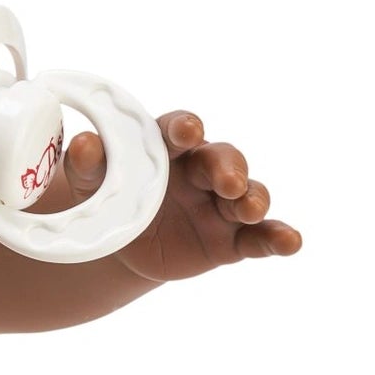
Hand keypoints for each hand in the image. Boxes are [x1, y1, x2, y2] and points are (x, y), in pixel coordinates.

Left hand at [56, 110, 301, 283]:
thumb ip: (88, 164)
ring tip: (248, 208)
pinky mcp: (230, 240)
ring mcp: (219, 205)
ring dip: (252, 199)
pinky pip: (259, 238)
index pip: (180, 129)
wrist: (120, 246)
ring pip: (247, 195)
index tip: (187, 131)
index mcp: (167, 147)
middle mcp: (200, 170)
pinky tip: (291, 241)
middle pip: (223, 159)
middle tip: (224, 181)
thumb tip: (83, 143)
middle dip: (226, 167)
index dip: (185, 128)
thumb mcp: (91, 182)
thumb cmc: (110, 198)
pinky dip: (278, 237)